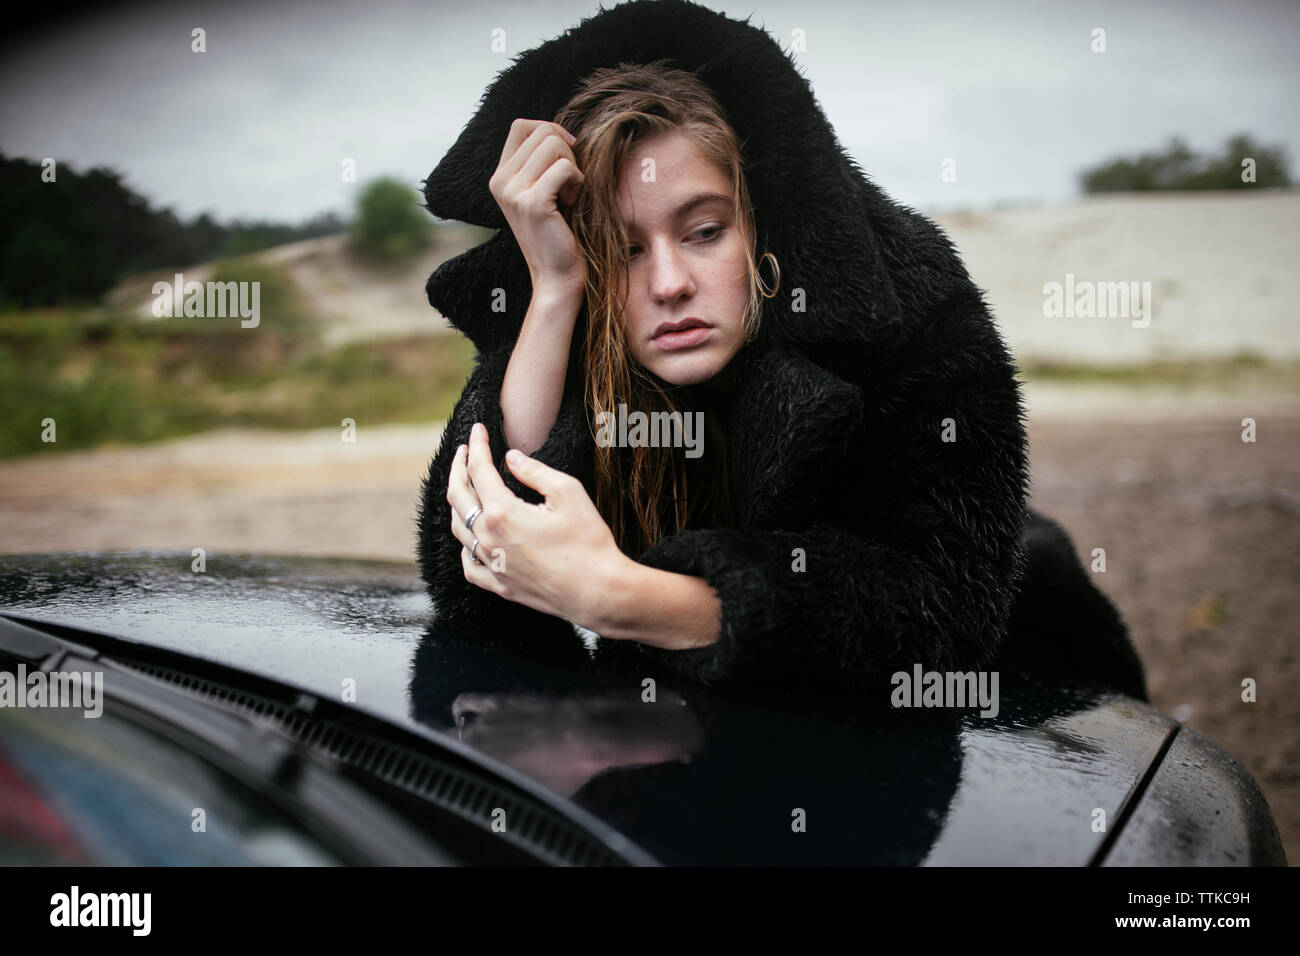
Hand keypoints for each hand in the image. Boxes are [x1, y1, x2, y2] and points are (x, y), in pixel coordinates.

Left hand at [445, 422, 625, 628]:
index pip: (478, 470)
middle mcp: (489, 539)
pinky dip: (465, 546)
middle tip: (464, 450)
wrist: (598, 591)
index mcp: (502, 513)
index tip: (478, 430)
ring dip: (458, 502)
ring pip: (459, 528)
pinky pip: (469, 564)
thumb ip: (534, 471)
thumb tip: (511, 459)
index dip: (476, 445)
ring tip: (465, 487)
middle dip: (458, 467)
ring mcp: (492, 565)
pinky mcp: (500, 585)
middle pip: (458, 496)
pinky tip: (473, 537)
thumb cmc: (588, 541)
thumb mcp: (568, 493)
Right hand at [489, 118, 586, 292]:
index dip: (549, 130)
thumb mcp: (542, 191)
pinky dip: (577, 180)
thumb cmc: (557, 233)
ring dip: (572, 166)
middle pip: (542, 131)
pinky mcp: (532, 203)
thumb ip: (540, 162)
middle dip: (566, 151)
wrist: (556, 275)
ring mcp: (513, 191)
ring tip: (569, 193)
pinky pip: (565, 168)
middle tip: (568, 182)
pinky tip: (572, 202)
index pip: (521, 126)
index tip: (566, 155)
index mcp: (500, 176)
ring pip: (554, 144)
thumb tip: (559, 131)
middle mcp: (501, 181)